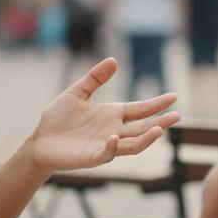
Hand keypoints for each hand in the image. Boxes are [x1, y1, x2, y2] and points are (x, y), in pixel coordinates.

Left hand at [26, 57, 180, 173]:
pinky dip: (112, 147)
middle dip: (160, 122)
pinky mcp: (92, 157)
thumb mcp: (77, 92)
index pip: (141, 109)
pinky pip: (106, 153)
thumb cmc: (58, 118)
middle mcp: (114, 130)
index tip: (174, 97)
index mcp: (113, 114)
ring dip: (146, 139)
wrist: (40, 141)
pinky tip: (114, 137)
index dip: (157, 104)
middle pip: (143, 128)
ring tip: (158, 130)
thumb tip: (114, 60)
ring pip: (132, 144)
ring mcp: (105, 145)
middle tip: (177, 116)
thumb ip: (95, 78)